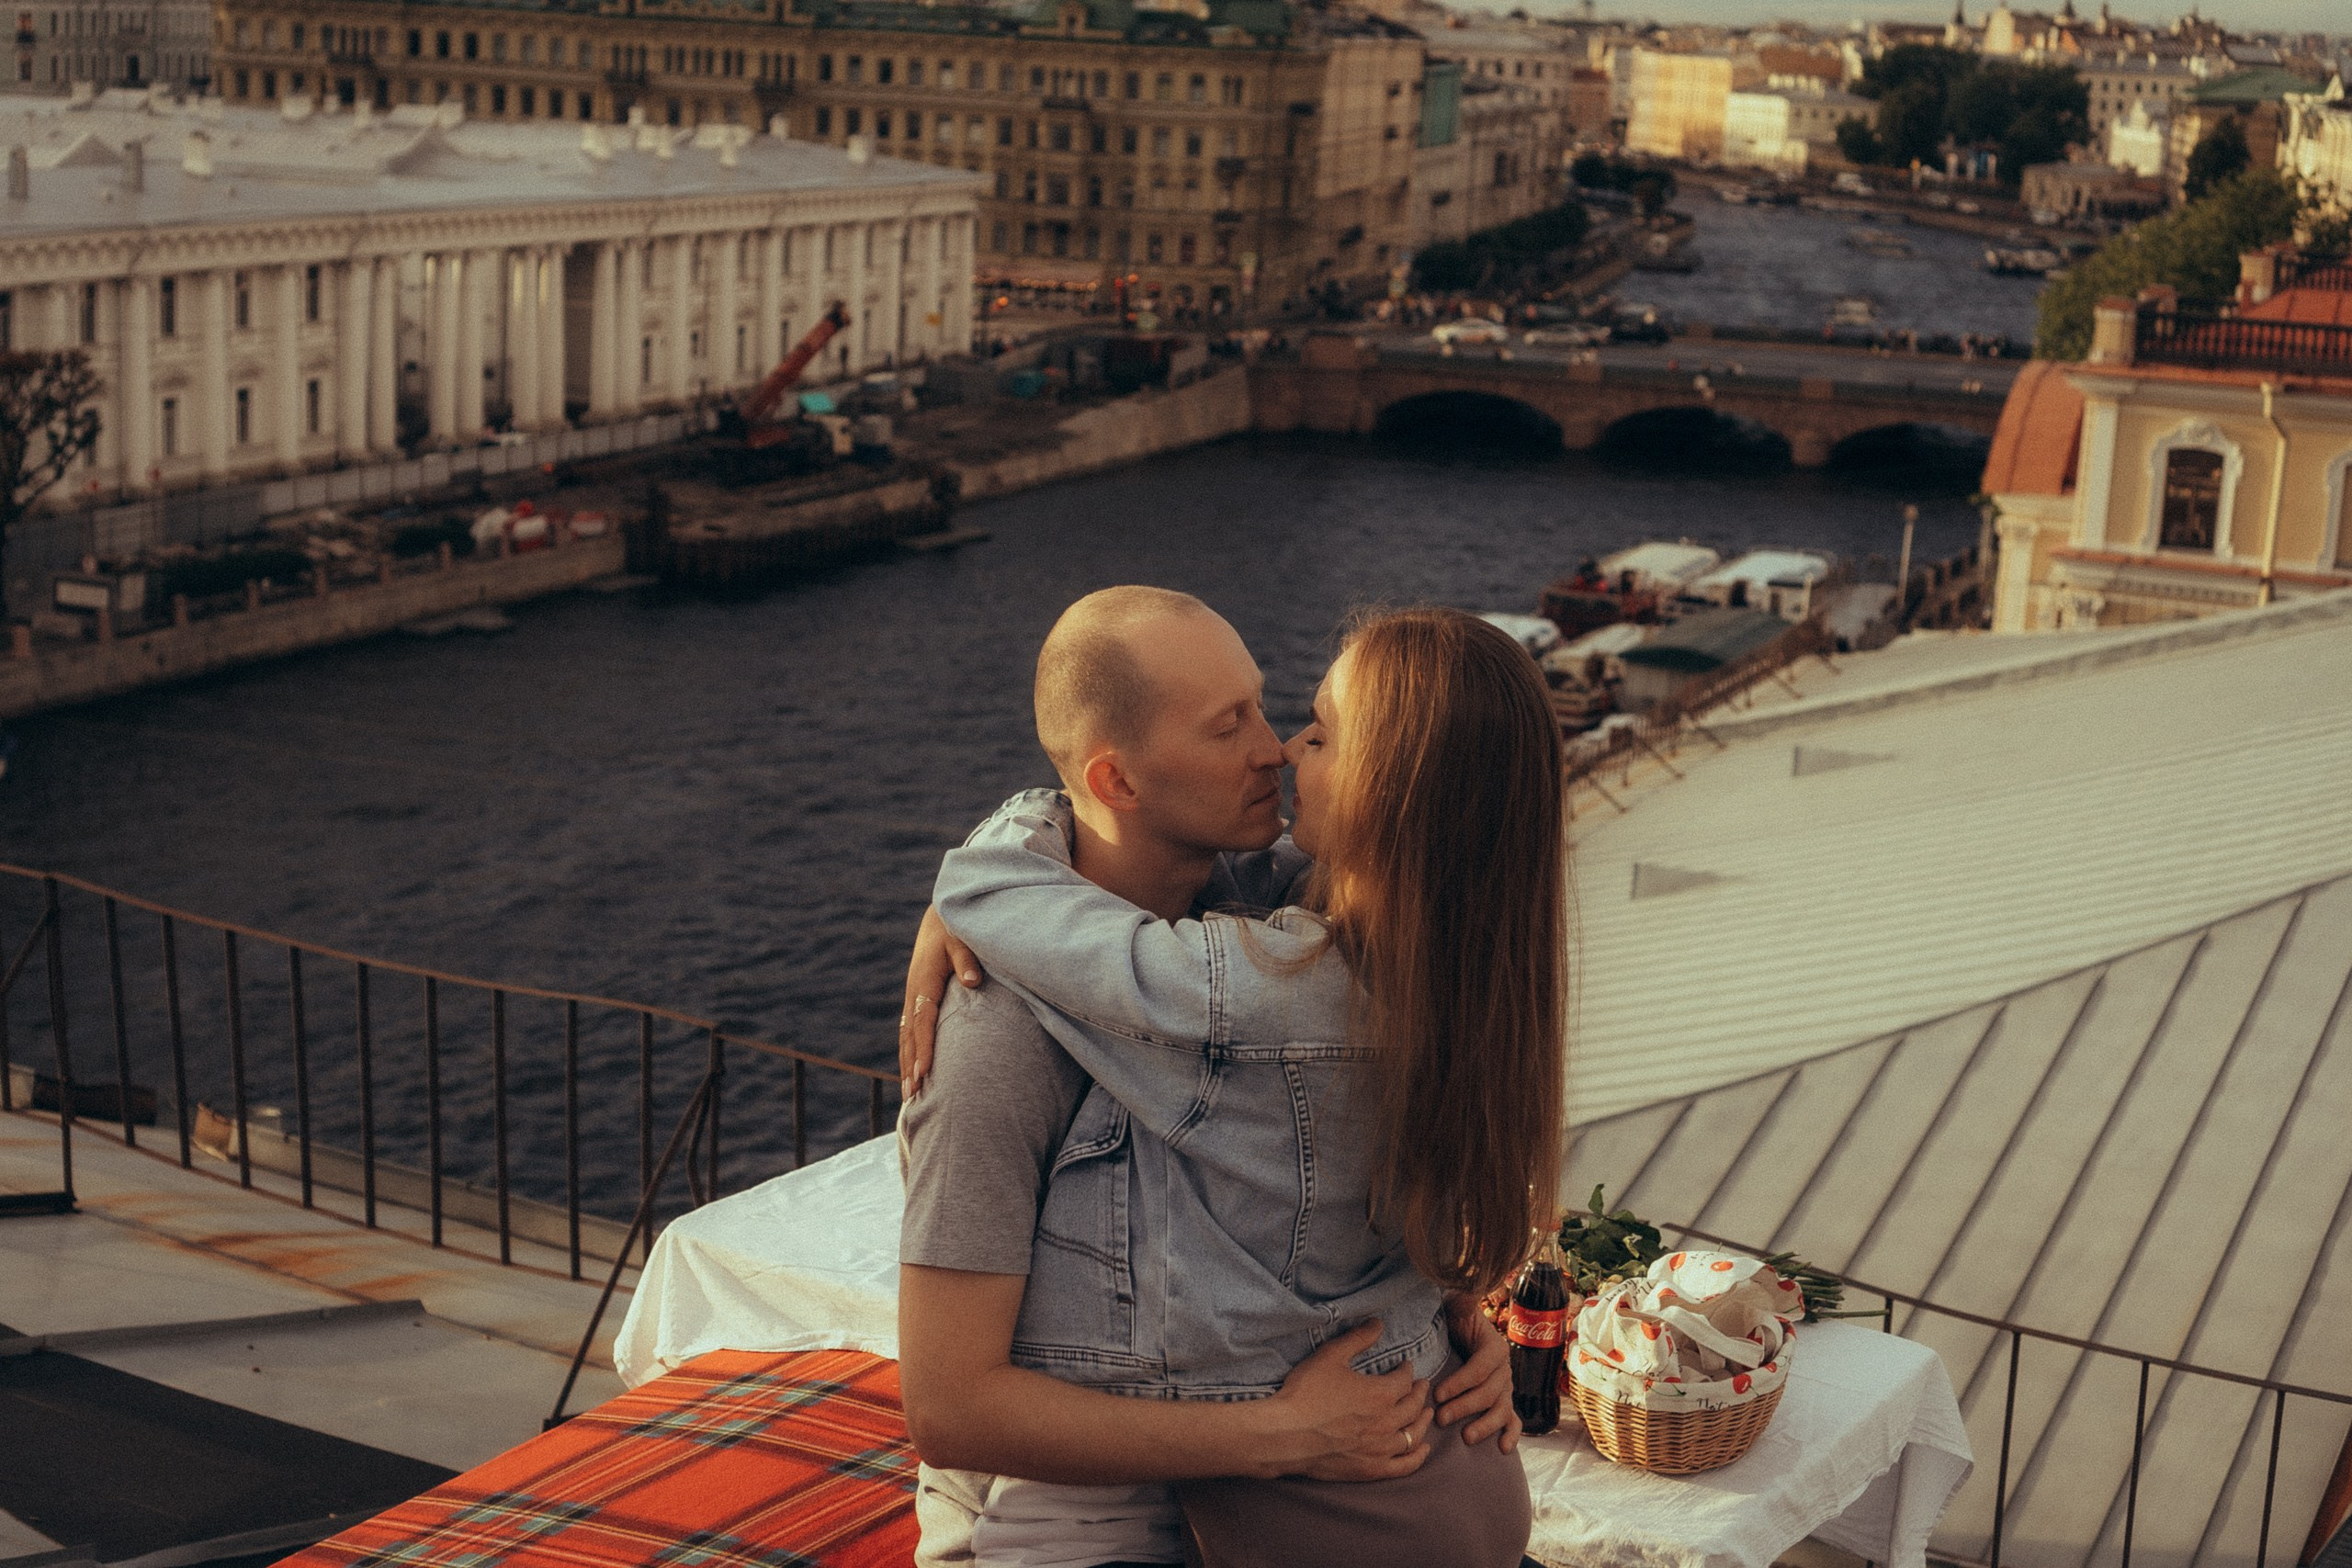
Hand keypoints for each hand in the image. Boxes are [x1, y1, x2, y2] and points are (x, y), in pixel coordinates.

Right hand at [899, 906, 980, 1096]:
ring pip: (906, 1037)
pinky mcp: (917, 1000)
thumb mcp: (962, 939)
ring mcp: (913, 997)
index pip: (922, 1020)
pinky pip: (910, 1031)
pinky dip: (909, 1053)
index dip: (924, 1046)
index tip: (925, 1072)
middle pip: (909, 1035)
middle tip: (912, 1096)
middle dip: (910, 1066)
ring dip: (906, 1064)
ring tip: (908, 1095)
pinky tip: (913, 1071)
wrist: (941, 919)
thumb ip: (967, 959)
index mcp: (924, 981)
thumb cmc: (956, 929)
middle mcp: (914, 993)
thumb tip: (972, 981)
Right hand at [1259, 1321, 1433, 1481]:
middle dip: (1420, 1393)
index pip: (1405, 1380)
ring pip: (1414, 1435)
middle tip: (1422, 1386)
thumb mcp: (1330, 1356)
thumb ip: (1357, 1338)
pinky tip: (1423, 1448)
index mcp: (1381, 1394)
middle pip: (1413, 1406)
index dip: (1408, 1371)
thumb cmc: (1306, 1394)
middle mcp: (1387, 1422)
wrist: (1285, 1435)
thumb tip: (1378, 1323)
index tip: (1406, 1366)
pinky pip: (1405, 1465)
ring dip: (1423, 1421)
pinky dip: (1418, 1456)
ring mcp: (1381, 1449)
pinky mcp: (1371, 1470)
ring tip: (1426, 1413)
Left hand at [1436, 1293, 1521, 1452]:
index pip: (1480, 1368)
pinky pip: (1513, 1420)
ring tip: (1466, 1437)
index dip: (1460, 1382)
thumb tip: (1466, 1291)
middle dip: (1465, 1407)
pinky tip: (1504, 1449)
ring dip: (1485, 1425)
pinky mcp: (1504, 1402)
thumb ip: (1463, 1300)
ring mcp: (1506, 1388)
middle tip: (1441, 1418)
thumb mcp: (1456, 1307)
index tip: (1436, 1393)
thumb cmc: (1453, 1321)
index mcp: (1494, 1347)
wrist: (1458, 1333)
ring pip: (1501, 1409)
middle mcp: (1504, 1369)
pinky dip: (1511, 1434)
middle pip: (1489, 1392)